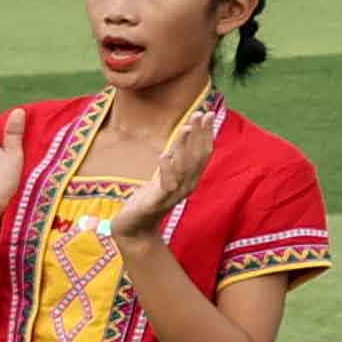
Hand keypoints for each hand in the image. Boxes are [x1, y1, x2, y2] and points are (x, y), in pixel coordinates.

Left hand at [102, 101, 217, 242]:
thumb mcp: (165, 175)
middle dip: (200, 134)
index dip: (207, 133)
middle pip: (198, 157)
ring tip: (184, 128)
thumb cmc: (149, 199)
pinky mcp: (157, 203)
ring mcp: (173, 195)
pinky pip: (167, 185)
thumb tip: (185, 134)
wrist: (133, 228)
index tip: (208, 113)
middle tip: (200, 113)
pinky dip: (167, 169)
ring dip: (184, 147)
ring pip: (184, 168)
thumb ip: (176, 158)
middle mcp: (187, 186)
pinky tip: (163, 155)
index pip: (203, 153)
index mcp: (190, 178)